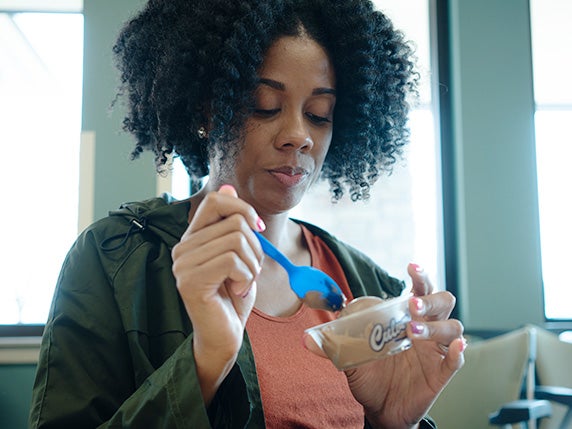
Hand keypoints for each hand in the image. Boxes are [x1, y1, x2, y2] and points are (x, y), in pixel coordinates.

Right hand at [171, 184, 263, 403]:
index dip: (243, 208)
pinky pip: (231, 260)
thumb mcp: (240, 255)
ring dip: (252, 264)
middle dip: (255, 247)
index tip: (257, 229)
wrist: (225, 335)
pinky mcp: (190, 281)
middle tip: (250, 271)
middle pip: (234, 221)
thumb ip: (232, 223)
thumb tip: (227, 184)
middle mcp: (182, 247)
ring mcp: (183, 264)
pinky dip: (245, 276)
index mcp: (193, 237)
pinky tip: (237, 291)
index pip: (215, 200)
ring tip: (243, 282)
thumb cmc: (233, 297)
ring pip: (235, 240)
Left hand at [318, 263, 464, 428]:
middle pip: (443, 301)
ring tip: (412, 331)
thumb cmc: (370, 375)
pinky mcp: (441, 373)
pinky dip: (458, 352)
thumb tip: (306, 340)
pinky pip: (456, 360)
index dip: (420, 276)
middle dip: (429, 298)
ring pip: (452, 327)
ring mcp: (435, 351)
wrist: (379, 408)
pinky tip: (454, 348)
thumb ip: (332, 345)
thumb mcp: (350, 357)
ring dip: (435, 325)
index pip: (420, 289)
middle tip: (411, 304)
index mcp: (405, 318)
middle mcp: (426, 329)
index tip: (411, 266)